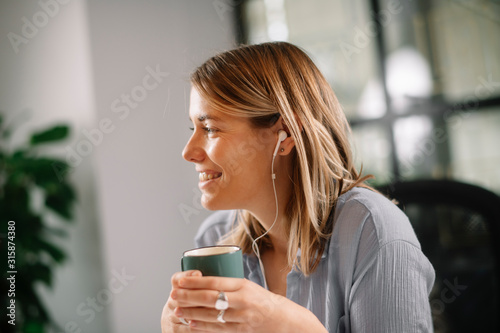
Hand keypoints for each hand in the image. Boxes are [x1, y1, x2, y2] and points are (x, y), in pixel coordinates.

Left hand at [165, 270, 325, 331]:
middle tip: (173, 294)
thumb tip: (205, 282)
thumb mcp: (250, 287)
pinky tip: (191, 323)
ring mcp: (242, 317)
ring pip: (211, 315)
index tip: (180, 280)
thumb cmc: (267, 302)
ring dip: (191, 312)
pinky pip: (218, 328)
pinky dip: (202, 326)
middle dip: (188, 296)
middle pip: (210, 298)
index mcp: (244, 285)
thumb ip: (231, 286)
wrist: (287, 322)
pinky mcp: (241, 331)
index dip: (195, 281)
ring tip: (177, 309)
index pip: (215, 281)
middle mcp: (243, 300)